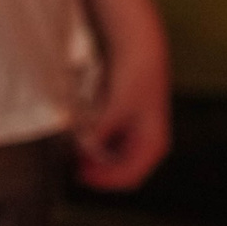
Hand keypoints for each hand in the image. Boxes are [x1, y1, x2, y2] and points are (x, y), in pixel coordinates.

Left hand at [75, 35, 170, 190]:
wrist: (138, 44)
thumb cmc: (133, 74)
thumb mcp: (116, 105)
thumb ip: (101, 131)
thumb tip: (85, 151)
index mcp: (154, 144)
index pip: (129, 177)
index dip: (104, 180)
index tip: (79, 175)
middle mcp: (148, 141)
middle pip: (122, 169)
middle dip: (99, 171)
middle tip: (72, 166)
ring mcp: (138, 130)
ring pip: (114, 156)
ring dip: (96, 158)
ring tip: (73, 153)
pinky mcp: (126, 118)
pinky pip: (110, 141)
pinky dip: (96, 143)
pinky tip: (80, 137)